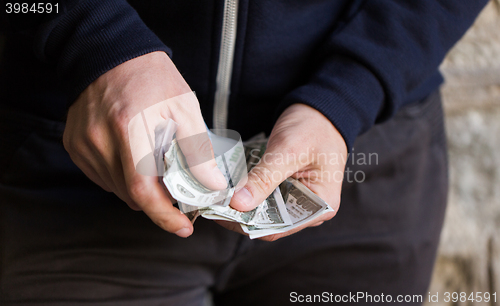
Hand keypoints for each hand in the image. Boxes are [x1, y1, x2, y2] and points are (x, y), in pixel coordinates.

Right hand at [63, 52, 225, 237]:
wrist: (110, 52)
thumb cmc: (151, 76)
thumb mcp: (184, 106)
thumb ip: (197, 149)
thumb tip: (213, 185)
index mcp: (130, 128)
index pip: (143, 189)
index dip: (164, 215)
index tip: (184, 227)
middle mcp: (100, 140)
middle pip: (130, 194)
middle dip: (158, 202)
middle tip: (179, 194)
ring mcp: (83, 145)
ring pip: (116, 189)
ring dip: (141, 190)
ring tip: (158, 170)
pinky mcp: (75, 146)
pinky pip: (103, 177)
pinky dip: (123, 178)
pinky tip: (135, 160)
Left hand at [220, 103, 347, 240]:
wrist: (320, 108)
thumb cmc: (313, 127)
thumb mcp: (288, 151)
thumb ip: (265, 178)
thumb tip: (238, 204)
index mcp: (321, 206)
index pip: (278, 227)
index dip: (247, 222)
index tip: (219, 211)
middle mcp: (310, 210)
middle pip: (269, 222)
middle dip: (240, 213)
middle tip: (211, 202)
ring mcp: (298, 200)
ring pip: (263, 210)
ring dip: (240, 203)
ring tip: (215, 195)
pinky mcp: (286, 189)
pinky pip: (263, 197)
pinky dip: (246, 192)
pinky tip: (228, 186)